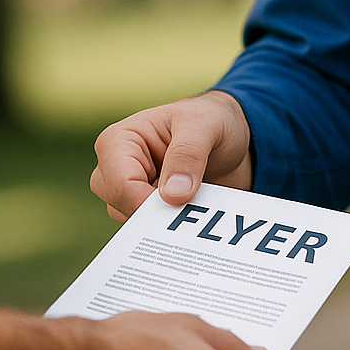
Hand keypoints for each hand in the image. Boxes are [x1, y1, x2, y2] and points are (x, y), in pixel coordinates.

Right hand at [91, 91, 252, 219]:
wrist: (233, 138)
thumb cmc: (211, 119)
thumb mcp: (205, 126)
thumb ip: (188, 154)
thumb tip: (173, 195)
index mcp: (119, 140)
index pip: (120, 183)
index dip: (147, 201)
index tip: (181, 202)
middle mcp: (117, 167)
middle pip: (119, 206)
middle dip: (155, 212)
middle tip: (191, 205)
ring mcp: (131, 191)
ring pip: (134, 223)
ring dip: (168, 220)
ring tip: (197, 202)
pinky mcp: (148, 208)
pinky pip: (151, 230)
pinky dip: (174, 226)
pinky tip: (195, 214)